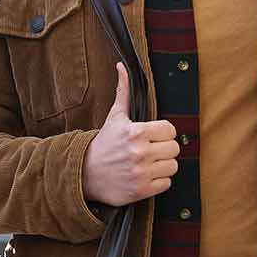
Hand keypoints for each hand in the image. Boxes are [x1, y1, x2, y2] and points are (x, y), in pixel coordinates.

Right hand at [82, 63, 177, 206]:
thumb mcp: (114, 116)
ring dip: (162, 166)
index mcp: (137, 132)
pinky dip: (158, 182)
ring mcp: (141, 173)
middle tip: (150, 151)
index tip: (152, 136)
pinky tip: (144, 176)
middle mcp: (140, 152)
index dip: (163, 133)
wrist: (82, 173)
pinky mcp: (141, 191)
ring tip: (146, 164)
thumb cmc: (103, 143)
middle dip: (164, 150)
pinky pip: (166, 184)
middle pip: (175, 149)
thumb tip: (122, 66)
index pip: (171, 130)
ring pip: (173, 167)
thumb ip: (123, 91)